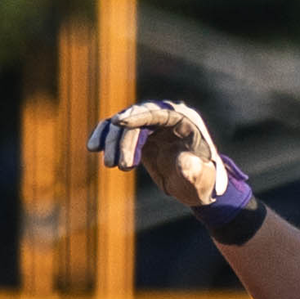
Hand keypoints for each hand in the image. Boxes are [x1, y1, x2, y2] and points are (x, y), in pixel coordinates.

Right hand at [86, 100, 232, 207]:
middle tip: (118, 166)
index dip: (139, 116)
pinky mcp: (141, 133)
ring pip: (125, 124)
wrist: (200, 185)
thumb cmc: (206, 181)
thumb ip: (194, 171)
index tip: (119, 122)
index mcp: (186, 121)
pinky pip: (119, 131)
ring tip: (110, 165)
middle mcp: (168, 116)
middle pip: (138, 118)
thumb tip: (183, 162)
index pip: (159, 113)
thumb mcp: (203, 180)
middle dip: (123, 139)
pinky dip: (106, 137)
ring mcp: (153, 123)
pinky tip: (94, 148)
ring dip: (112, 142)